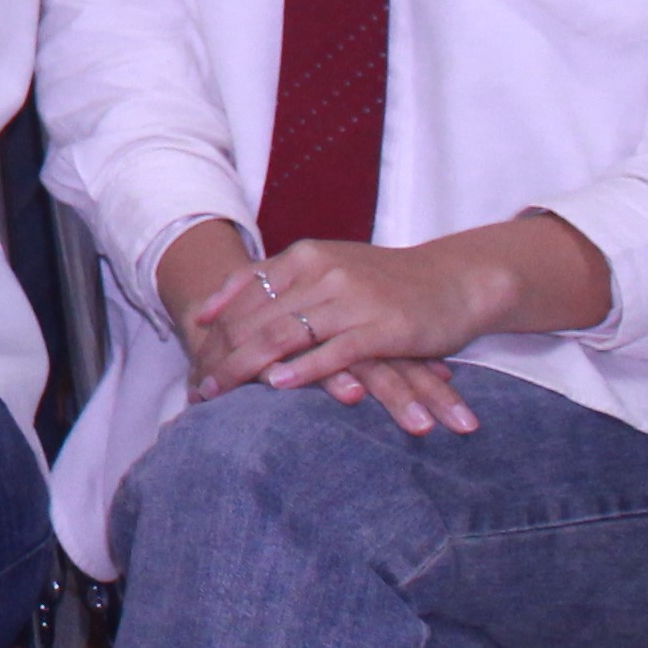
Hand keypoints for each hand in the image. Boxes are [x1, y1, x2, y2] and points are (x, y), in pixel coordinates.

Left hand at [165, 213, 611, 432]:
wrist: (455, 281)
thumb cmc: (387, 282)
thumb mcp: (331, 270)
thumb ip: (284, 284)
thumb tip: (228, 309)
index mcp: (307, 256)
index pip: (247, 288)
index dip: (216, 322)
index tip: (192, 351)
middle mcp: (324, 272)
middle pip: (258, 316)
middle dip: (223, 354)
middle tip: (198, 387)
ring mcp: (352, 299)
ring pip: (285, 334)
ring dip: (248, 367)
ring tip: (220, 392)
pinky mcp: (382, 328)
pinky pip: (333, 351)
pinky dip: (302, 369)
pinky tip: (277, 386)